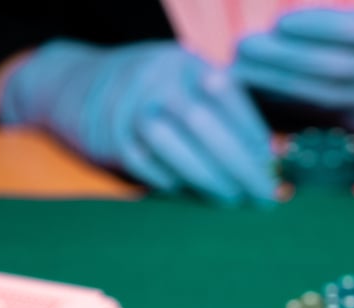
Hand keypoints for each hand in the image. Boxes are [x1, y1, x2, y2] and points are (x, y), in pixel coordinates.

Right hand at [0, 40, 276, 205]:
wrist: (78, 85)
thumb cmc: (154, 94)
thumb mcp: (186, 84)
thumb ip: (224, 112)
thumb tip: (272, 159)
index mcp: (186, 62)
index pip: (230, 97)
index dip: (255, 135)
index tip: (274, 166)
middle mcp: (157, 78)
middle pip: (204, 124)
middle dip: (240, 165)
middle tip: (264, 196)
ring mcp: (128, 107)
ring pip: (175, 148)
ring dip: (209, 179)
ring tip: (231, 199)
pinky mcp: (110, 139)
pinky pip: (149, 168)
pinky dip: (175, 183)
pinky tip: (192, 191)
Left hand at [232, 7, 353, 129]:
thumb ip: (352, 21)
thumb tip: (288, 27)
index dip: (318, 29)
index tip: (281, 23)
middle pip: (337, 71)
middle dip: (284, 60)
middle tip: (245, 47)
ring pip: (326, 100)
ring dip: (279, 85)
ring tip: (245, 69)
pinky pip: (328, 121)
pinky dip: (292, 107)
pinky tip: (264, 96)